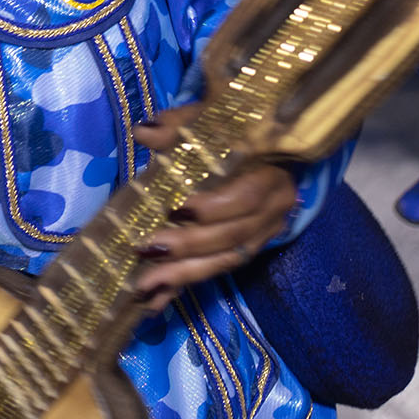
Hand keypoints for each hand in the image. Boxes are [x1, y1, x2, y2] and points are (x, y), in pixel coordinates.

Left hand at [130, 105, 297, 310]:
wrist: (271, 149)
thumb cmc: (236, 132)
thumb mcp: (209, 120)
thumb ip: (179, 126)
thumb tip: (144, 132)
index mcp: (270, 174)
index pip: (246, 197)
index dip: (214, 208)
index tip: (176, 211)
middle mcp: (274, 210)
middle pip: (232, 236)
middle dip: (188, 248)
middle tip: (146, 251)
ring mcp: (264, 234)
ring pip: (226, 261)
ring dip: (184, 276)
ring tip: (145, 287)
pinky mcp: (249, 250)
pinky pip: (218, 270)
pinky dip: (186, 283)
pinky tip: (155, 298)